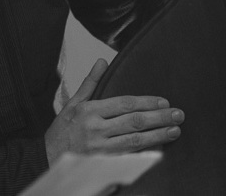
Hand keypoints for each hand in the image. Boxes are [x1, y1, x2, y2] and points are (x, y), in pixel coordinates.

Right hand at [44, 59, 183, 165]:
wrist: (48, 158)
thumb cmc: (62, 130)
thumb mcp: (72, 103)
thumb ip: (90, 83)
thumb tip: (102, 61)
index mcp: (89, 110)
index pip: (124, 103)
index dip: (146, 102)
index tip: (163, 101)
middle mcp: (95, 128)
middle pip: (134, 122)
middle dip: (159, 117)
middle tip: (178, 115)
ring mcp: (100, 149)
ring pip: (135, 141)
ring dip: (158, 136)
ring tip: (175, 131)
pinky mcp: (103, 165)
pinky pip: (129, 159)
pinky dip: (146, 154)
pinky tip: (160, 150)